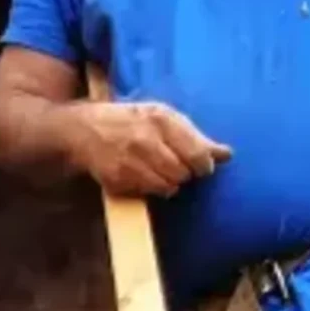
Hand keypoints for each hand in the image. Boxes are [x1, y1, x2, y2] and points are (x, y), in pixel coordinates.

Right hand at [62, 101, 231, 196]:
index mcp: (161, 118)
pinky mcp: (118, 179)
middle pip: (184, 173)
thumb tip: (227, 154)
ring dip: (168, 184)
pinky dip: (149, 188)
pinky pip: (148, 193)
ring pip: (168, 187)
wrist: (82, 129)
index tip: (201, 166)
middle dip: (184, 174)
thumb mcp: (163, 117)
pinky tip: (141, 175)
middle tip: (174, 166)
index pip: (197, 153)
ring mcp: (130, 161)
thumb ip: (196, 137)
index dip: (204, 165)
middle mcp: (145, 139)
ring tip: (157, 170)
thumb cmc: (130, 120)